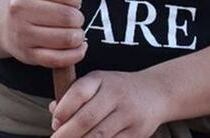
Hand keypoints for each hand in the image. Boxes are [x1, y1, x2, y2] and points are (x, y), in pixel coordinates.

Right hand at [0, 0, 90, 68]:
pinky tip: (78, 47)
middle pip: (67, 17)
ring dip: (78, 36)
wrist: (7, 24)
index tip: (72, 3)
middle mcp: (19, 8)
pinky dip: (75, 55)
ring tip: (75, 32)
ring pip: (66, 38)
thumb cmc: (37, 2)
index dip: (76, 0)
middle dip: (78, 19)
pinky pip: (58, 59)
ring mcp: (21, 33)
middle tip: (75, 19)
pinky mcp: (27, 54)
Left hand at [49, 70, 166, 137]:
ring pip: (98, 136)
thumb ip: (75, 95)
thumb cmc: (117, 90)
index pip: (78, 93)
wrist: (156, 92)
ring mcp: (128, 114)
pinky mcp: (136, 133)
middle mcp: (116, 94)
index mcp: (101, 79)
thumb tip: (53, 111)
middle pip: (86, 119)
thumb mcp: (98, 83)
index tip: (55, 123)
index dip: (62, 110)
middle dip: (66, 134)